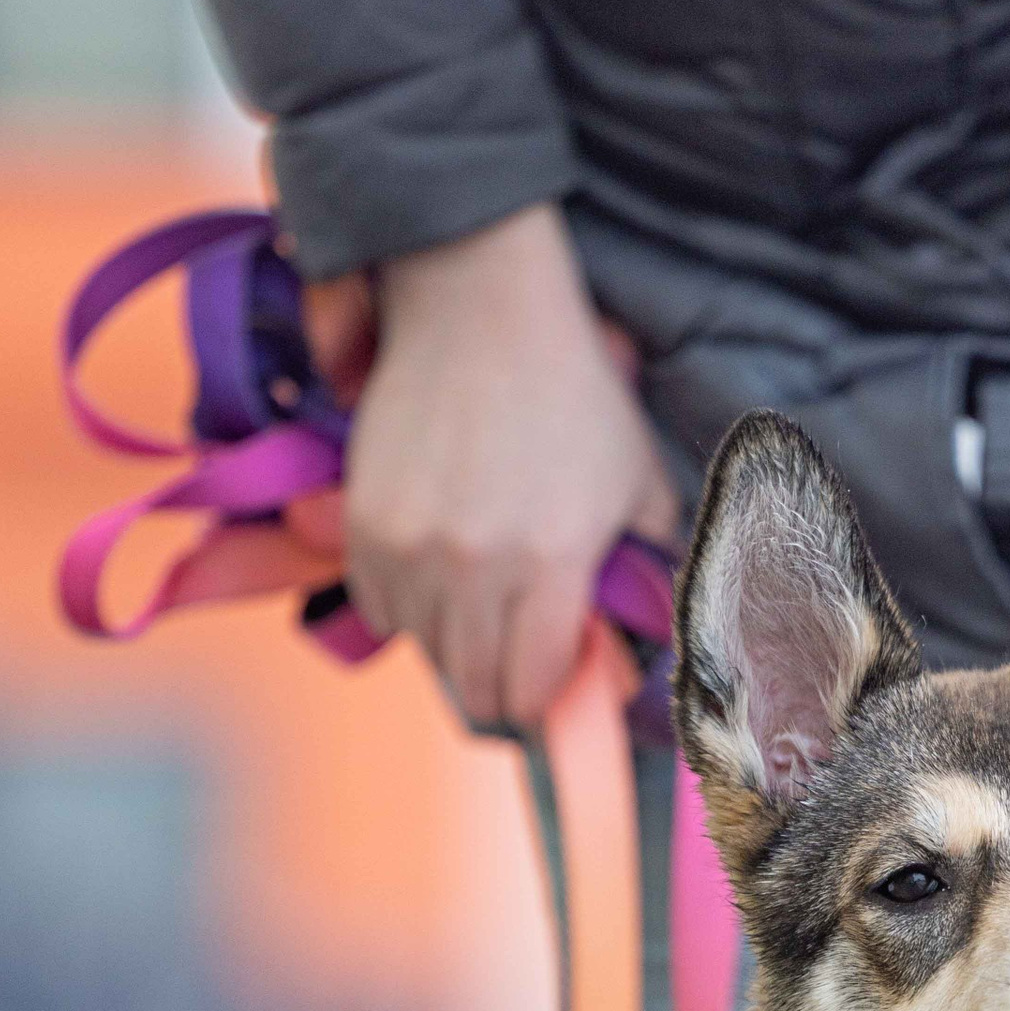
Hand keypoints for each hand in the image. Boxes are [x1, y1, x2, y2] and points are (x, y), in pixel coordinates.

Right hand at [282, 203, 678, 736]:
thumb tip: (634, 643)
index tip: (559, 677)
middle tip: (522, 653)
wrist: (479, 312)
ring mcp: (410, 546)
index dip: (549, 698)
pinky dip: (407, 606)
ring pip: (425, 649)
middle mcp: (472, 565)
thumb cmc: (573, 397)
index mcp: (551, 561)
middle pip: (475, 686)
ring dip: (454, 641)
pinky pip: (378, 608)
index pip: (532, 690)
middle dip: (504, 684)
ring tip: (483, 596)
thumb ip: (646, 571)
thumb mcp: (637, 484)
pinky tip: (438, 570)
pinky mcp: (362, 522)